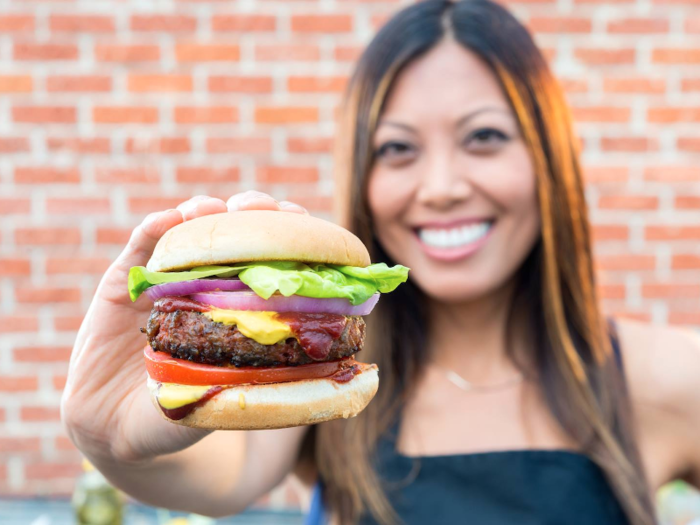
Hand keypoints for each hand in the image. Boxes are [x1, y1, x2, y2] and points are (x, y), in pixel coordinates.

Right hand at [61, 193, 306, 464]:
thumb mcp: (228, 396)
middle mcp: (207, 281)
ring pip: (191, 227)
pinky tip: (171, 221)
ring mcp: (167, 276)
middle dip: (253, 212)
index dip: (291, 235)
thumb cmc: (184, 411)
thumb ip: (266, 380)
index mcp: (238, 302)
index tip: (307, 227)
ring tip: (214, 211)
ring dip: (205, 211)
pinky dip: (157, 227)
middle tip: (260, 210)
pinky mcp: (126, 279)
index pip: (272, 255)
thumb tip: (336, 372)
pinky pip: (141, 244)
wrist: (117, 426)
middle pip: (236, 230)